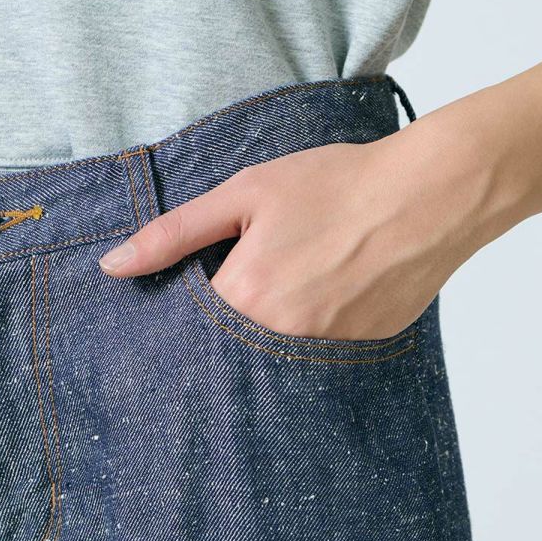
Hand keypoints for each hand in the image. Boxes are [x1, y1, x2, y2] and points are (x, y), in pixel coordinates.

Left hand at [100, 30, 541, 339]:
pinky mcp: (360, 353)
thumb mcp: (245, 194)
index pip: (188, 330)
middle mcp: (282, 339)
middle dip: (232, 321)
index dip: (189, 310)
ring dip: (273, 327)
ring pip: (276, 355)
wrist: (429, 194)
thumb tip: (112, 268)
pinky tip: (331, 290)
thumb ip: (173, 234)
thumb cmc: (337, 185)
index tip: (203, 289)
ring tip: (300, 277)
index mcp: (245, 298)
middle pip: (232, 349)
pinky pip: (319, 354)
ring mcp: (326, 352)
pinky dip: (315, 329)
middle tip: (261, 277)